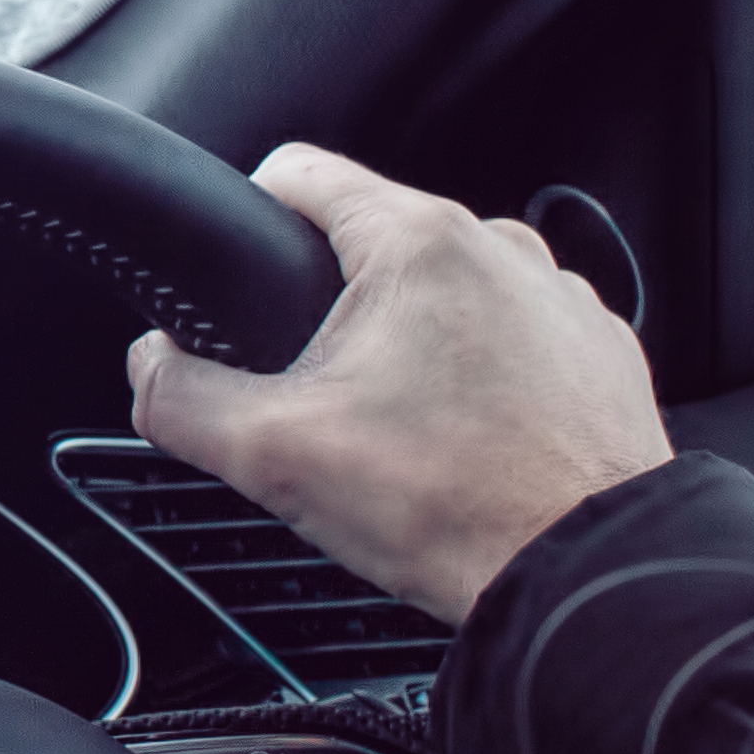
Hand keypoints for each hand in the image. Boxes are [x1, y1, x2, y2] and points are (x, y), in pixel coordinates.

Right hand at [122, 143, 672, 627]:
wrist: (591, 579)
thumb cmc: (455, 507)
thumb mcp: (274, 454)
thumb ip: (181, 397)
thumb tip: (152, 368)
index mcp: (420, 241)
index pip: (298, 174)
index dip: (247, 222)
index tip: (240, 286)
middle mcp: (502, 248)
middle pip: (373, 245)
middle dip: (333, 312)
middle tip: (324, 401)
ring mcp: (563, 299)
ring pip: (447, 296)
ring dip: (414, 346)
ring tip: (405, 435)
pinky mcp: (601, 354)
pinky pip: (514, 341)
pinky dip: (484, 381)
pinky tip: (470, 446)